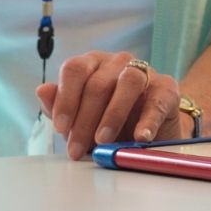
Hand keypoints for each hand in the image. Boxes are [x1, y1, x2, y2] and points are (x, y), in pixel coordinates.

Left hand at [34, 51, 183, 160]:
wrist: (146, 131)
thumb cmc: (108, 121)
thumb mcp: (79, 117)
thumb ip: (60, 105)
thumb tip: (43, 90)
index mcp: (92, 64)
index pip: (75, 69)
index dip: (66, 99)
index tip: (61, 127)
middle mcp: (118, 62)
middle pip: (98, 83)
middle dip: (85, 120)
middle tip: (78, 148)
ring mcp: (145, 72)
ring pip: (129, 82)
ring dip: (113, 114)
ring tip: (104, 141)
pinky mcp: (167, 88)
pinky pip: (157, 99)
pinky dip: (148, 120)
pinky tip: (140, 137)